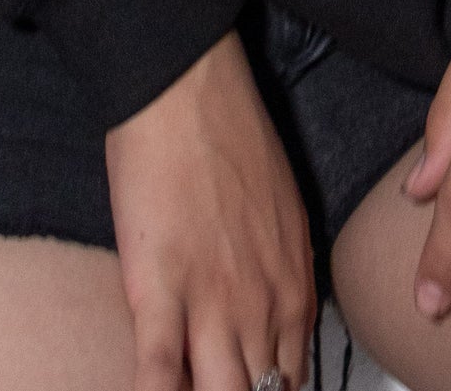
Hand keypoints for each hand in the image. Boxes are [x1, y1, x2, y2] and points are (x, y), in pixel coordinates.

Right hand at [105, 28, 315, 389]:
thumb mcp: (285, 211)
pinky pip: (157, 374)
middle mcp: (261, 310)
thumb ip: (283, 272)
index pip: (289, 382)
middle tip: (220, 388)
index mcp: (293, 288)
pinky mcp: (158, 294)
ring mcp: (210, 307)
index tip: (251, 390)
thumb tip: (277, 316)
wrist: (187, 90)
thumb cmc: (233, 138)